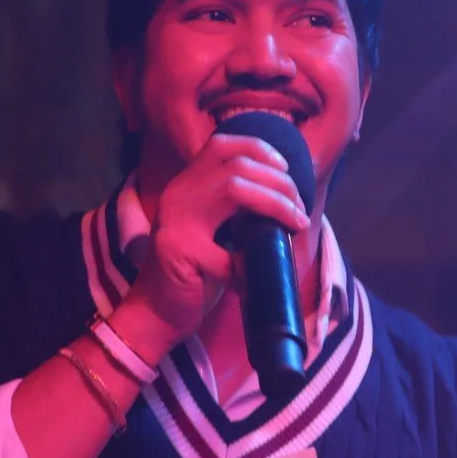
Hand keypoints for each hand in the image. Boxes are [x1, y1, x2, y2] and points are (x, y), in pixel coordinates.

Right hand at [120, 134, 309, 344]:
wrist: (156, 312)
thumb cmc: (195, 274)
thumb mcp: (215, 230)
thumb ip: (235, 208)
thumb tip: (286, 194)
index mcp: (185, 185)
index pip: (221, 145)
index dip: (259, 149)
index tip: (286, 169)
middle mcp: (177, 194)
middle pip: (237, 164)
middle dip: (280, 183)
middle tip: (300, 209)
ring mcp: (175, 220)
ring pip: (235, 188)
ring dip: (276, 204)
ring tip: (295, 224)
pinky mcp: (177, 251)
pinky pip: (228, 253)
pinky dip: (249, 265)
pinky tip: (253, 275)